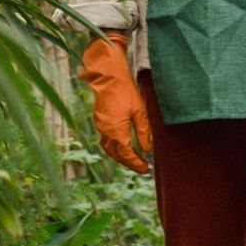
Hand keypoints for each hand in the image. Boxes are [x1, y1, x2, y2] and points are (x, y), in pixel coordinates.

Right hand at [79, 31, 152, 172]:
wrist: (108, 76)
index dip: (136, 164)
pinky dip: (114, 147)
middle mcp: (105, 132)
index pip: (126, 155)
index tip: (146, 169)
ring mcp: (100, 126)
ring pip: (109, 148)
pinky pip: (105, 140)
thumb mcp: (140, 112)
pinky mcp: (98, 121)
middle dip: (129, 163)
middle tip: (142, 167)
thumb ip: (143, 132)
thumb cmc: (126, 92)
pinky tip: (122, 145)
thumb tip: (147, 150)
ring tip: (133, 159)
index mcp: (116, 132)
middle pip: (116, 155)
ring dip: (120, 156)